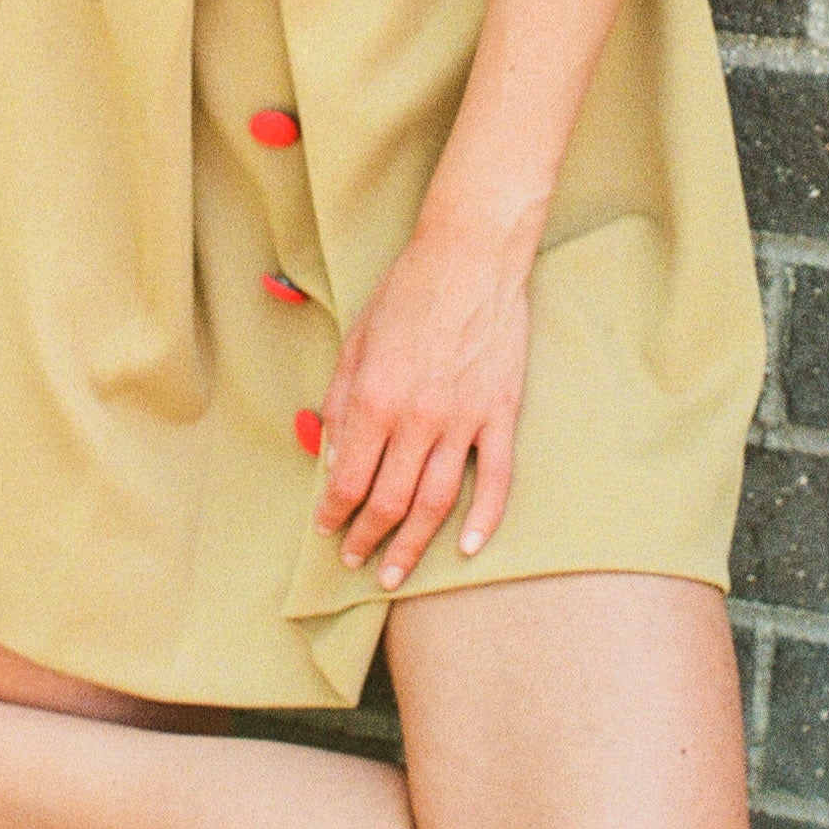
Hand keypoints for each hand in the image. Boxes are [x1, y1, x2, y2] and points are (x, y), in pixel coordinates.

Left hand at [314, 214, 531, 591]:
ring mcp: (464, 419)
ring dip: (413, 545)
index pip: (349, 480)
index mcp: (375, 398)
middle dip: (368, 539)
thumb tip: (334, 459)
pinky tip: (466, 546)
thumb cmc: (408, 291)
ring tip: (397, 573)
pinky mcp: (501, 413)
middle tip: (356, 559)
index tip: (327, 529)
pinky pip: (496, 480)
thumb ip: (341, 403)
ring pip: (437, 502)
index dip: (334, 513)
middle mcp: (418, 418)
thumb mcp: (356, 341)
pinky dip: (483, 519)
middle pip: (390, 502)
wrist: (471, 256)